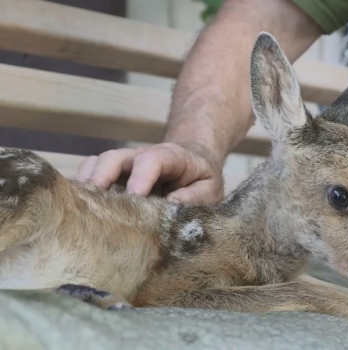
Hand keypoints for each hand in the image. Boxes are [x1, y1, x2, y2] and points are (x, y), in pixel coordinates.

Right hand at [75, 142, 224, 204]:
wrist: (194, 167)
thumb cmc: (202, 180)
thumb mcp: (210, 190)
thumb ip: (195, 197)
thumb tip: (170, 206)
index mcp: (170, 157)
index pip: (152, 159)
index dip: (141, 177)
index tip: (135, 197)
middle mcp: (140, 157)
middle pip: (114, 158)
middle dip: (102, 177)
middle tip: (95, 204)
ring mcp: (123, 166)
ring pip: (97, 165)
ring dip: (87, 185)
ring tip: (81, 210)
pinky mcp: (112, 177)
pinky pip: (89, 175)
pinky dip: (82, 191)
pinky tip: (80, 211)